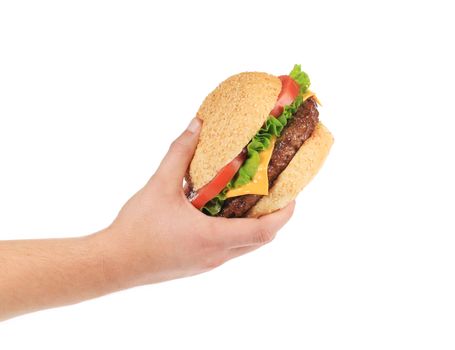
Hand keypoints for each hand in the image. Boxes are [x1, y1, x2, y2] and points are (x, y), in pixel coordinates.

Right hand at [98, 117, 294, 287]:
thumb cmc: (136, 228)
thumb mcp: (160, 185)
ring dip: (254, 225)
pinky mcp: (196, 266)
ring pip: (244, 246)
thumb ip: (180, 153)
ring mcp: (207, 264)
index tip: (293, 195)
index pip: (265, 231)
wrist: (112, 264)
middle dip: (274, 217)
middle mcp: (216, 255)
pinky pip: (227, 249)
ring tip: (251, 198)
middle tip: (275, 192)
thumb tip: (196, 125)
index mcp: (213, 237)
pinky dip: (234, 231)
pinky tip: (219, 212)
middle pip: (260, 240)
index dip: (284, 213)